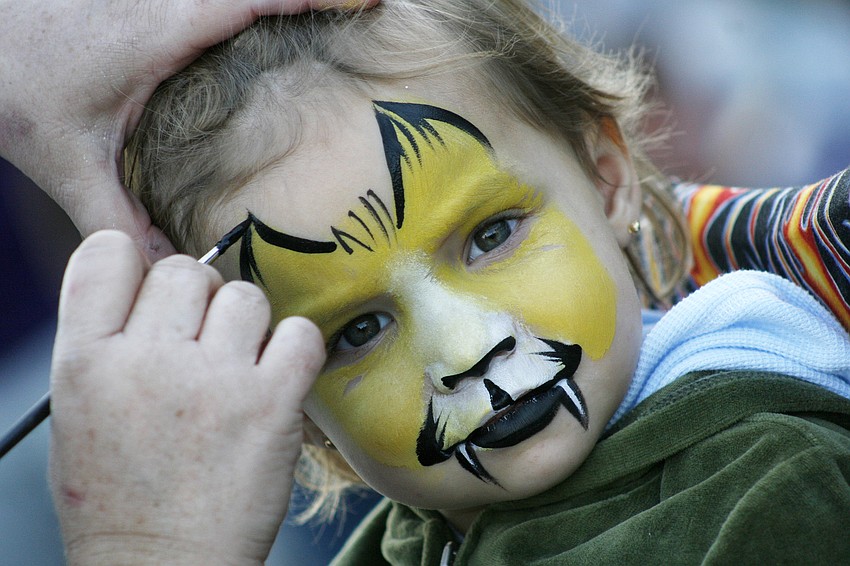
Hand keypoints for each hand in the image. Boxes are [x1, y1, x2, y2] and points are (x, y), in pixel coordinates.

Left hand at [0, 0, 376, 260]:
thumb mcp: (65, 159)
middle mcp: (167, 0)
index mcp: (166, 28)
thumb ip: (117, 220)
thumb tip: (168, 270)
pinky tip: (270, 21)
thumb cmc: (11, 79)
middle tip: (373, 5)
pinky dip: (257, 0)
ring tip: (344, 8)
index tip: (373, 0)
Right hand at [49, 231, 325, 564]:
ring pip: (245, 295)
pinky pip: (299, 333)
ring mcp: (213, 380)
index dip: (133, 263)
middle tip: (199, 343)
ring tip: (237, 368)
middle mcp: (148, 360)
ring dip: (246, 325)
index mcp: (86, 360)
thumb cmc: (119, 500)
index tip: (150, 290)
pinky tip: (277, 375)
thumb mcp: (78, 413)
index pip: (107, 254)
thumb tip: (145, 286)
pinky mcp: (271, 403)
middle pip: (185, 270)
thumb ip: (105, 343)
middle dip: (196, 299)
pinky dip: (295, 348)